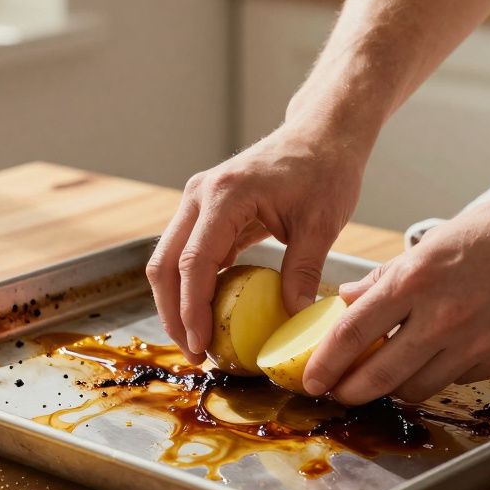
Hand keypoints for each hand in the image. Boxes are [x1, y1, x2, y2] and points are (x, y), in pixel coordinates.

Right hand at [147, 124, 368, 362]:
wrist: (320, 135)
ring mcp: (197, 203)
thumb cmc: (324, 170)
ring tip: (199, 342)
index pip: (195, 262)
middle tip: (196, 354)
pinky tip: (209, 317)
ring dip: (176, 303)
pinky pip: (187, 256)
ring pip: (168, 262)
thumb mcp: (322, 222)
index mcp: (225, 195)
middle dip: (173, 314)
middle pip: (165, 265)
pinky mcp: (205, 213)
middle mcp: (199, 196)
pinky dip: (191, 288)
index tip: (201, 345)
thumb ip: (303, 270)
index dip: (192, 310)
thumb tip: (293, 318)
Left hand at [302, 187, 489, 403]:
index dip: (326, 362)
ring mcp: (474, 344)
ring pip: (416, 388)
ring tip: (385, 376)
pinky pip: (455, 380)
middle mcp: (442, 317)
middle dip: (349, 391)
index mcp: (418, 279)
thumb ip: (390, 276)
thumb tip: (350, 300)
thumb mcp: (437, 240)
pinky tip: (440, 356)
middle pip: (378, 377)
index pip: (354, 333)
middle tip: (337, 393)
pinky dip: (439, 374)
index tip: (310, 379)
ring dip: (394, 388)